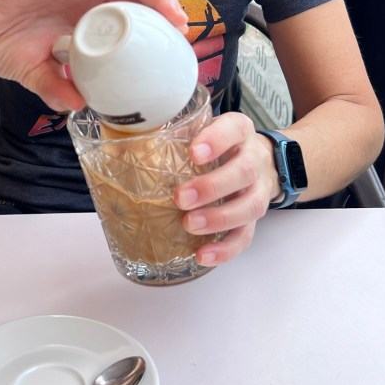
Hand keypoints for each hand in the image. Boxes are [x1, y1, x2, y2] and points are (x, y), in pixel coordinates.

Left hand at [174, 112, 279, 265]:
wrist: (260, 160)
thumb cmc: (220, 146)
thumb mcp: (204, 130)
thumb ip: (178, 134)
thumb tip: (123, 143)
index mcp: (240, 131)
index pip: (233, 129)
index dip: (216, 140)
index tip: (193, 153)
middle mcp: (255, 159)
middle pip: (244, 171)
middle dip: (212, 187)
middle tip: (181, 198)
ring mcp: (258, 190)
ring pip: (251, 206)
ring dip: (219, 219)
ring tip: (190, 225)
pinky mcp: (255, 219)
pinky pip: (246, 236)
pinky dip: (225, 249)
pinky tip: (203, 255)